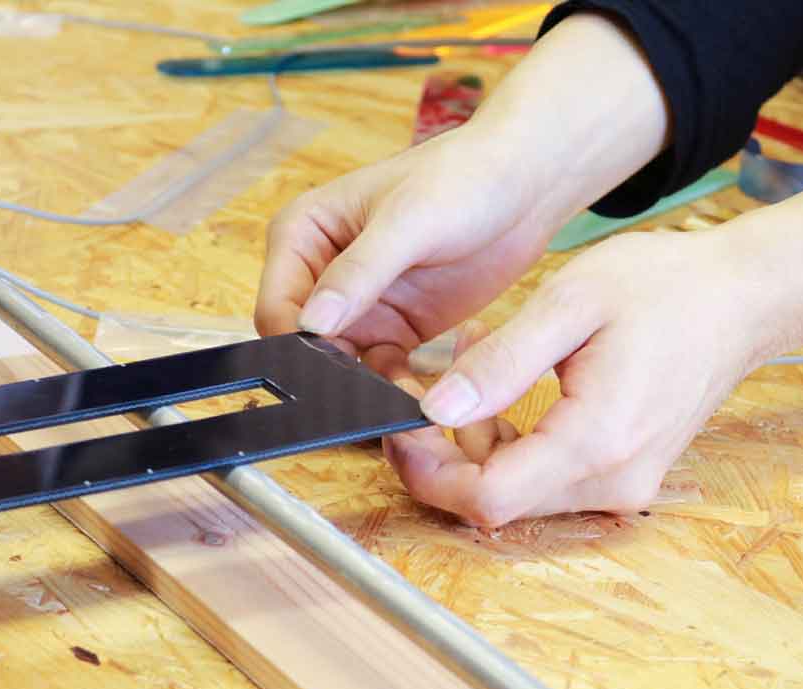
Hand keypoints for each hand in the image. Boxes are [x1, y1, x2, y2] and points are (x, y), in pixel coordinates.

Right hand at [254, 11, 670, 391]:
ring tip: (401, 397)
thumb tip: (312, 323)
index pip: (276, 307)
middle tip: (368, 395)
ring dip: (364, 388)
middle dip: (331, 372)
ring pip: (341, 366)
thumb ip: (359, 271)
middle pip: (304, 344)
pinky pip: (380, 373)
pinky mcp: (395, 329)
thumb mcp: (408, 220)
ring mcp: (358, 306)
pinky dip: (395, 389)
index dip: (298, 343)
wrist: (526, 184)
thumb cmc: (463, 176)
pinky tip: (419, 397)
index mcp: (302, 235)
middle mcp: (321, 274)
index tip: (334, 368)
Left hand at [386, 231, 768, 525]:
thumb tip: (435, 411)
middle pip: (495, 502)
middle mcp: (612, 481)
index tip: (396, 428)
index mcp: (596, 443)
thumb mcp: (568, 304)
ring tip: (471, 355)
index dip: (427, 473)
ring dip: (474, 435)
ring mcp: (621, 484)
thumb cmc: (664, 288)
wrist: (739, 298)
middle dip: (442, 452)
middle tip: (418, 387)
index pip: (486, 500)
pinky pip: (543, 473)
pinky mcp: (619, 472)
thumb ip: (501, 364)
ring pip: (514, 489)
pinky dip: (508, 434)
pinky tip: (503, 377)